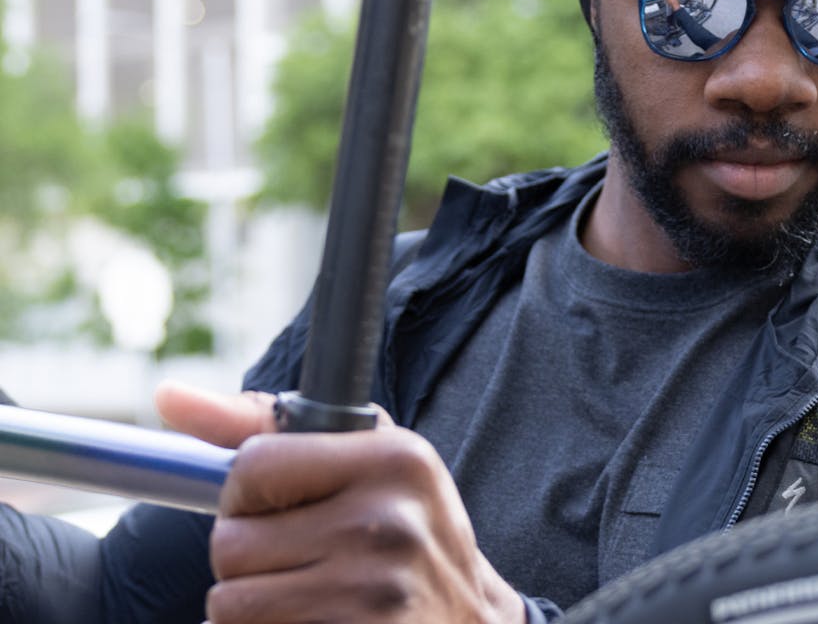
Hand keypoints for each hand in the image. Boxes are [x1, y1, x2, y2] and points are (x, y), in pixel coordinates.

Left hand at [156, 381, 523, 623]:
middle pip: (231, 543)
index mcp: (394, 460)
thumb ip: (263, 425)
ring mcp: (374, 593)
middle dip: (248, 559)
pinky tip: (313, 622)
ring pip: (229, 604)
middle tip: (300, 561)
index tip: (278, 508)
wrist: (470, 621)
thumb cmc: (405, 530)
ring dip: (251, 608)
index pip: (254, 465)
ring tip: (307, 596)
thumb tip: (168, 396)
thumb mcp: (366, 460)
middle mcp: (388, 522)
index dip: (247, 495)